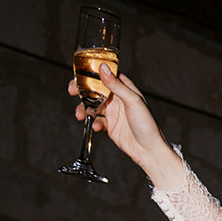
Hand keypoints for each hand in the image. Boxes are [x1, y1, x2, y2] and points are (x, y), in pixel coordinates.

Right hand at [70, 65, 185, 191]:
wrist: (149, 151)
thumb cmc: (147, 125)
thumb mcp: (133, 101)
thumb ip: (117, 85)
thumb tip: (103, 69)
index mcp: (125, 88)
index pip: (106, 75)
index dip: (92, 73)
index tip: (80, 73)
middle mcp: (117, 98)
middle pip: (95, 89)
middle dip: (82, 90)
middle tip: (72, 90)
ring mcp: (112, 112)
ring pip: (92, 105)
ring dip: (84, 108)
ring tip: (80, 114)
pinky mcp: (109, 126)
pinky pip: (96, 120)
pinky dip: (93, 122)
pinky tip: (96, 127)